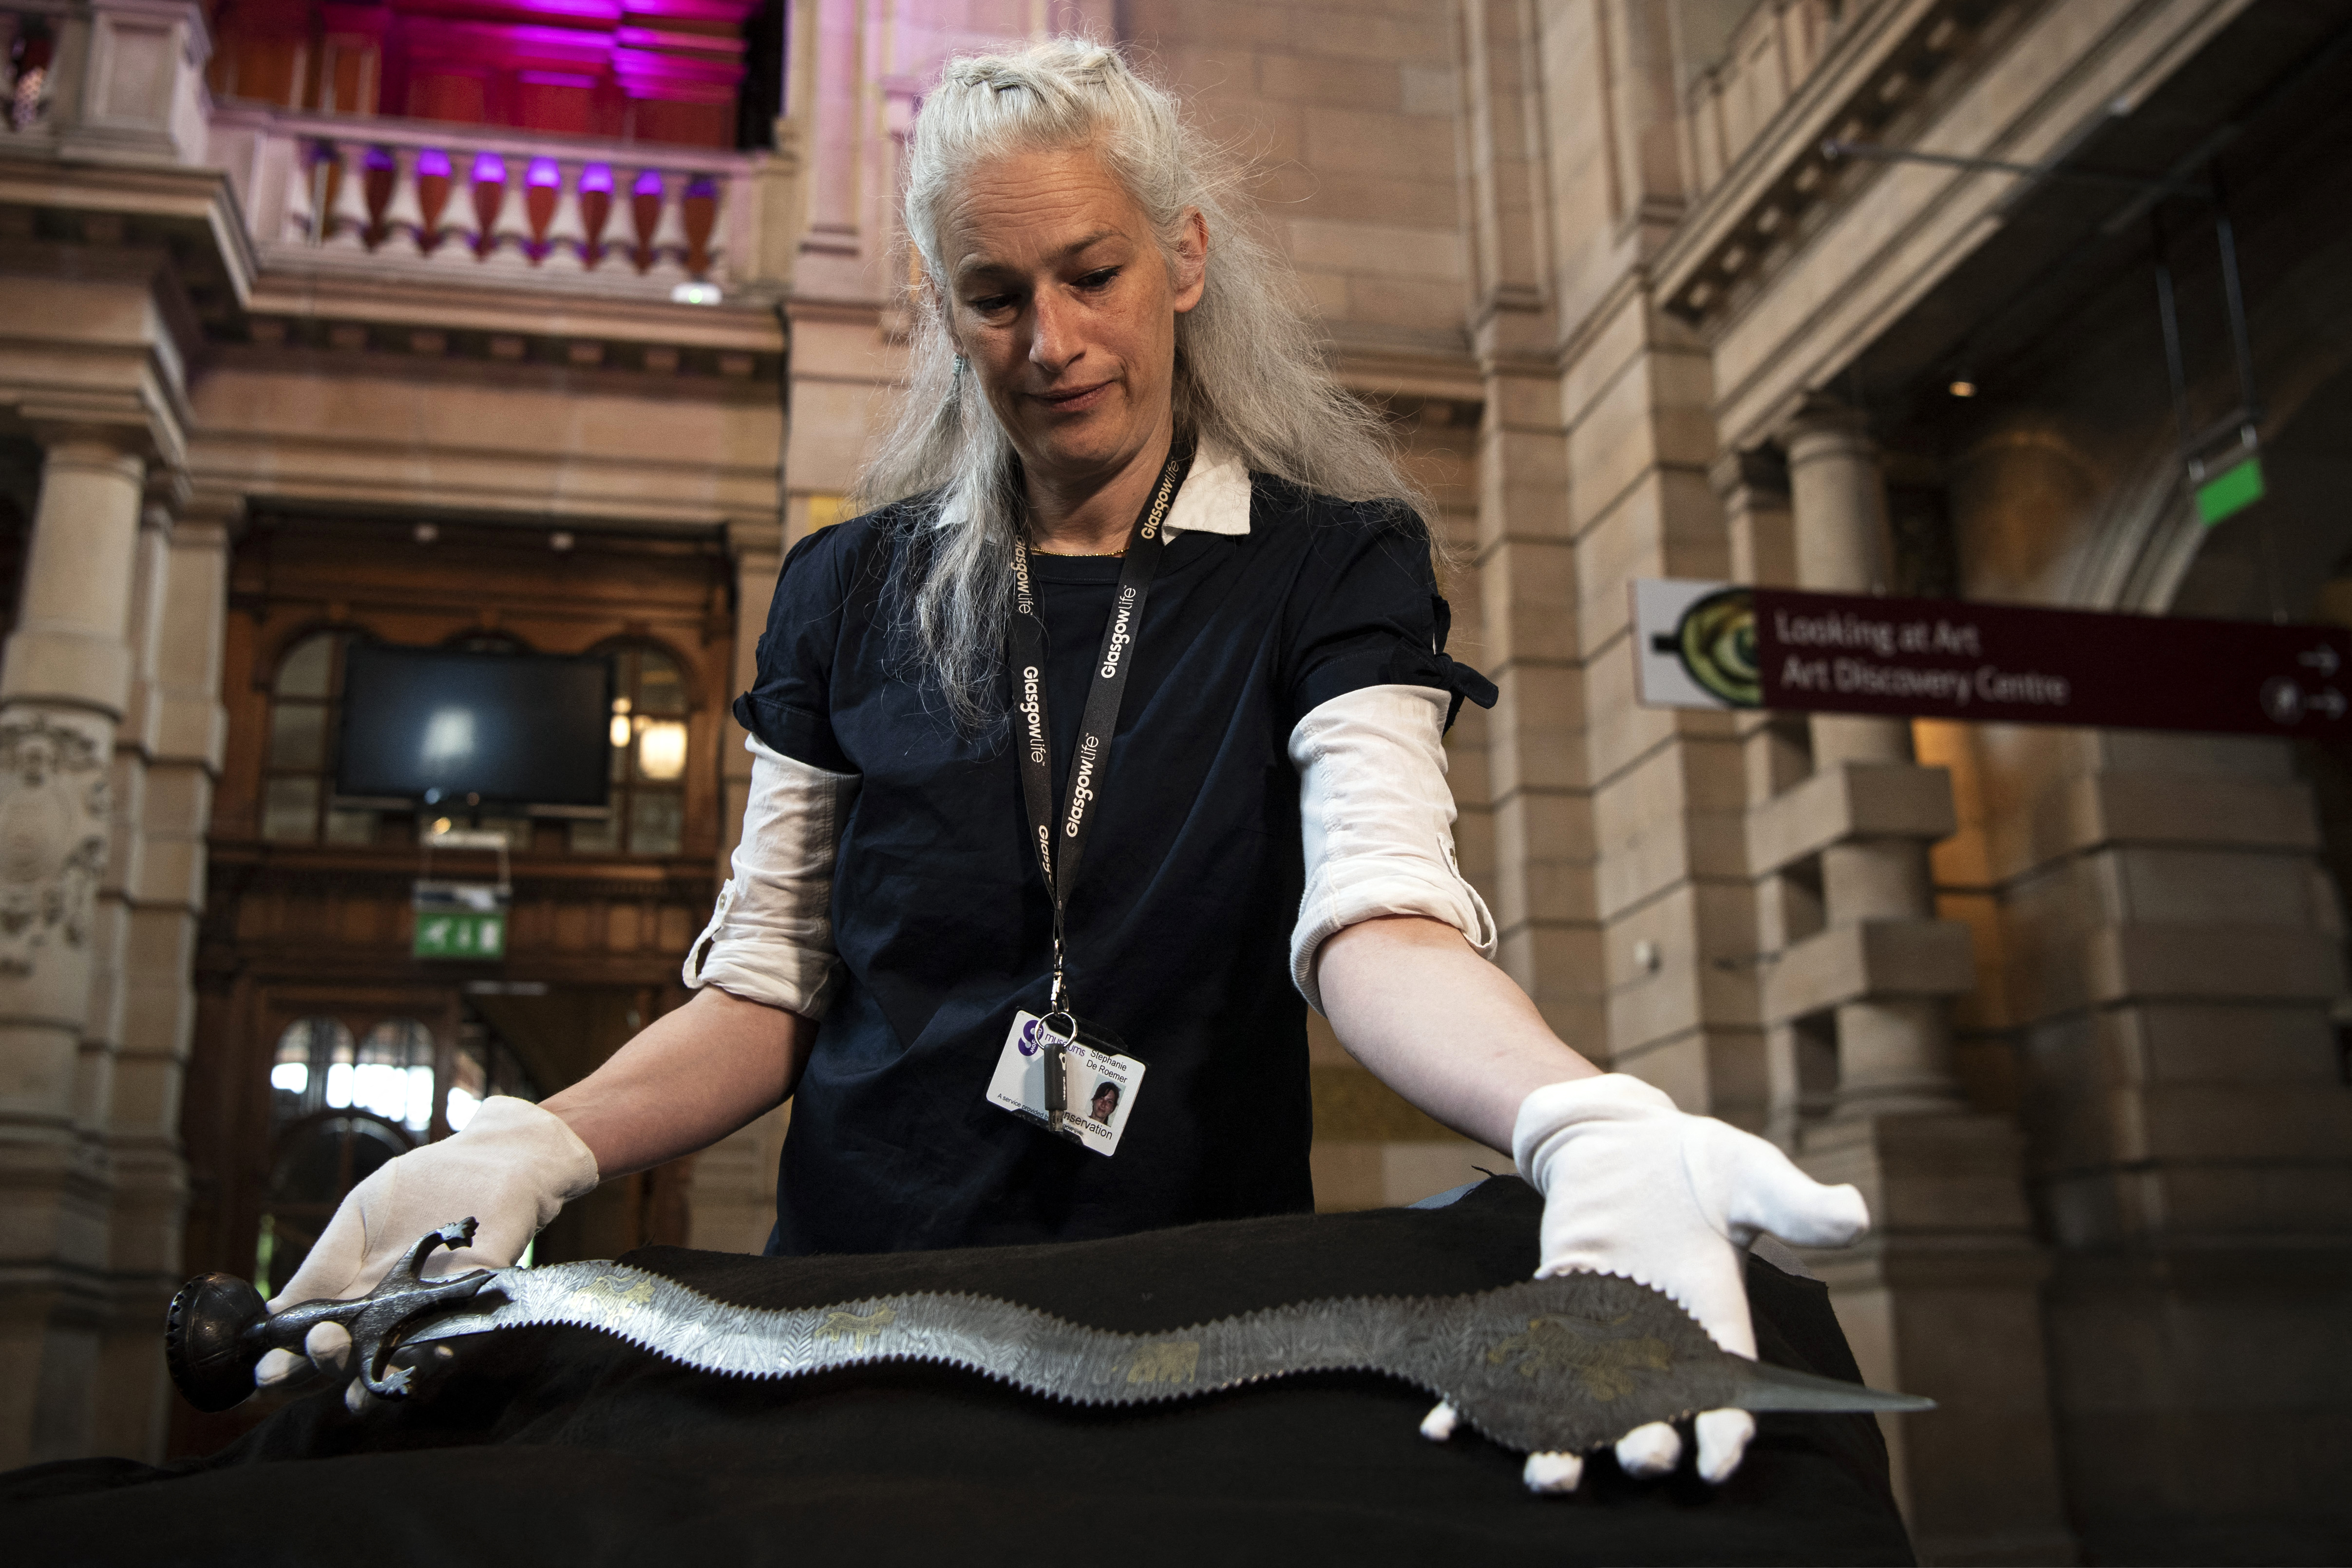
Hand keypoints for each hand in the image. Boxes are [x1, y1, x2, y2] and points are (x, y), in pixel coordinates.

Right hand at [253, 1096, 598, 1397]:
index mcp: (356, 1297)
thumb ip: (324, 1264)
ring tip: (356, 1384)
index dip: (288, 1364)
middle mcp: (392, 1315)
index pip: (314, 1342)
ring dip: (377, 1376)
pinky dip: (438, 1348)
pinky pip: (456, 1333)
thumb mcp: (360, 1215)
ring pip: (400, 1361)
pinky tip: (422, 1357)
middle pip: (351, 1361)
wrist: (494, 1157)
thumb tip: (271, 1317)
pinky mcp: (478, 1299)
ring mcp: (435, 1310)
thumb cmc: (425, 1185)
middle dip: (325, 1368)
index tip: (266, 1372)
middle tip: (318, 1347)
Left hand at [1419, 1075, 1867, 1491]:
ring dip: (1560, 1445)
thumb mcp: (1749, 1174)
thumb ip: (1794, 1202)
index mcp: (1713, 1325)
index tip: (1719, 1457)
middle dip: (1645, 1446)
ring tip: (1547, 1476)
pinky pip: (1512, 1361)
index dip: (1726, 1432)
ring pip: (1578, 1406)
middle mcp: (1653, 1344)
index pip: (1726, 1394)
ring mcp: (1595, 1331)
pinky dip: (1480, 1397)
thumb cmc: (1695, 1161)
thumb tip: (1855, 1214)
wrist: (1619, 1136)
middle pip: (1650, 1415)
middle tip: (1639, 1460)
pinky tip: (1447, 1428)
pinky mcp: (1543, 1308)